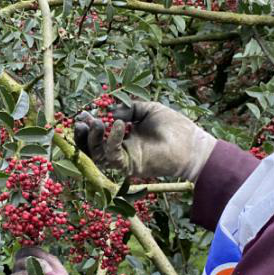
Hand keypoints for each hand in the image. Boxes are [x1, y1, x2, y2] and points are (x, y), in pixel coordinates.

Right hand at [73, 100, 215, 181]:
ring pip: (97, 155)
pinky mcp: (131, 166)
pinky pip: (113, 156)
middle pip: (92, 148)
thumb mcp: (149, 110)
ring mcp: (125, 159)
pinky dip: (112, 140)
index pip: (99, 134)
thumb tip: (110, 112)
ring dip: (92, 139)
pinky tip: (118, 125)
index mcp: (125, 137)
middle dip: (83, 135)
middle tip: (81, 120)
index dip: (89, 124)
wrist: (192, 144)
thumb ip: (129, 108)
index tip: (84, 112)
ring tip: (96, 122)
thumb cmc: (175, 127)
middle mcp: (121, 150)